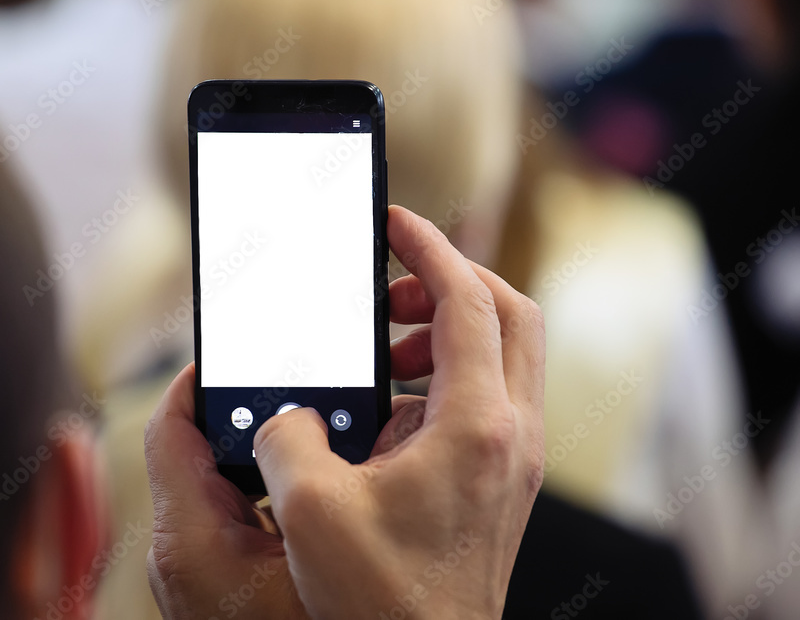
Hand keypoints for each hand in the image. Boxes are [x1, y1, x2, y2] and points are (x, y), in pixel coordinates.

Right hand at [144, 205, 544, 618]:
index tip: (395, 222)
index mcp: (477, 426)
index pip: (468, 300)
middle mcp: (512, 434)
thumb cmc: (384, 602)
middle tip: (391, 291)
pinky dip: (445, 377)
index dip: (429, 249)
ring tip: (388, 349)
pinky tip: (392, 410)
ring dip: (448, 330)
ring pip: (505, 353)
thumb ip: (287, 436)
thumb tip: (291, 413)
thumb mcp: (310, 509)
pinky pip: (488, 396)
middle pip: (508, 312)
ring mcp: (515, 457)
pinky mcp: (503, 478)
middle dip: (450, 281)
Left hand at [144, 362, 305, 618]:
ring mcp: (193, 568)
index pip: (170, 429)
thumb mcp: (316, 557)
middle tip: (303, 399)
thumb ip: (307, 487)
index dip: (197, 380)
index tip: (235, 349)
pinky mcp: (212, 580)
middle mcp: (179, 551)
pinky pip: (230, 515)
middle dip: (250, 418)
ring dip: (262, 460)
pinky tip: (307, 498)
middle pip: (199, 452)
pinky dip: (263, 494)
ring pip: (218, 484)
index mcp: (189, 539)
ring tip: (315, 446)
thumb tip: (313, 424)